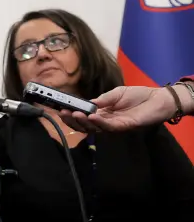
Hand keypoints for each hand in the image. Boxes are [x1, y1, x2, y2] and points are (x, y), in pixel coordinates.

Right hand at [60, 85, 181, 132]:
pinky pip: (108, 126)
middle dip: (73, 121)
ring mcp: (114, 126)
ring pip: (94, 128)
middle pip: (85, 126)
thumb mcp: (116, 93)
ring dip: (82, 122)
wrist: (158, 99)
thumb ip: (102, 99)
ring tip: (74, 114)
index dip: (72, 115)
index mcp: (102, 113)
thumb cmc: (139, 95)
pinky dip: (98, 122)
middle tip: (63, 113)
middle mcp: (106, 121)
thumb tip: (86, 104)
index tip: (62, 109)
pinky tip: (91, 116)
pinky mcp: (124, 127)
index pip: (83, 117)